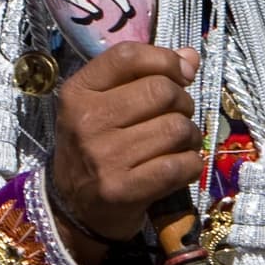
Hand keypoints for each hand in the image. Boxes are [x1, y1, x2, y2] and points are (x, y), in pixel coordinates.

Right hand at [49, 44, 203, 264]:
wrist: (73, 208)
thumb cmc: (97, 148)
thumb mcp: (106, 104)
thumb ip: (146, 75)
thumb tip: (190, 57)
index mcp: (78, 92)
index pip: (128, 56)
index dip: (165, 59)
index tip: (182, 74)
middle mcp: (86, 121)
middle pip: (161, 91)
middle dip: (183, 103)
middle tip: (177, 118)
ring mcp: (103, 157)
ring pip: (176, 128)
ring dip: (190, 137)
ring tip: (180, 145)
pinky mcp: (122, 190)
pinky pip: (180, 165)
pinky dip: (191, 165)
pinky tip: (181, 167)